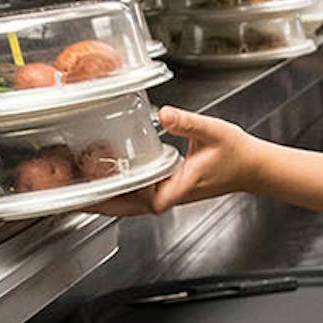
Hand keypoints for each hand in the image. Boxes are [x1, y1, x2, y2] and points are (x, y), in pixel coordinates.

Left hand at [95, 108, 270, 216]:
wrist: (253, 167)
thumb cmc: (237, 154)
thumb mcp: (213, 131)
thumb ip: (189, 123)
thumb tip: (167, 113)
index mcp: (177, 188)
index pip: (140, 200)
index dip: (114, 197)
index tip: (92, 189)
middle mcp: (169, 196)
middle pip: (126, 208)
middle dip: (99, 204)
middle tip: (69, 198)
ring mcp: (168, 195)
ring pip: (130, 205)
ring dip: (106, 200)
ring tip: (79, 193)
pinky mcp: (168, 190)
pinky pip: (137, 197)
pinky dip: (119, 192)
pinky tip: (106, 184)